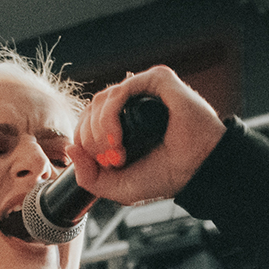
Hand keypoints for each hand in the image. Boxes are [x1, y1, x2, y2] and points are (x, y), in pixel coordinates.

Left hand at [66, 65, 226, 207]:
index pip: (86, 123)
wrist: (198, 171)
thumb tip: (69, 148)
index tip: (104, 165)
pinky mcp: (157, 81)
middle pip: (90, 110)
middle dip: (90, 139)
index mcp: (122, 123)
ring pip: (101, 99)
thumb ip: (88, 177)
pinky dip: (110, 115)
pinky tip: (116, 137)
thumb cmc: (167, 176)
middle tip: (111, 160)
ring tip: (115, 152)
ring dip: (98, 130)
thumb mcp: (118, 187)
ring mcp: (144, 91)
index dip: (85, 143)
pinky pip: (120, 89)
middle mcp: (131, 104)